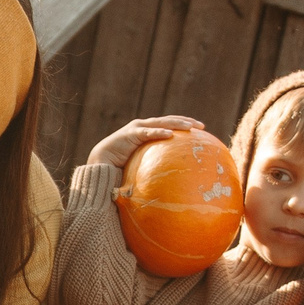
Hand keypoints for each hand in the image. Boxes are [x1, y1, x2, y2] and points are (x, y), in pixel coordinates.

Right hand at [87, 115, 206, 173]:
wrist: (101, 164)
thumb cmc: (121, 168)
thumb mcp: (143, 166)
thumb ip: (155, 167)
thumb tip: (173, 183)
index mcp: (148, 133)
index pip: (169, 126)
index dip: (184, 125)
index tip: (200, 131)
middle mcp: (144, 126)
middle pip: (169, 121)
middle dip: (186, 122)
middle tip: (202, 126)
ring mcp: (137, 128)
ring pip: (161, 123)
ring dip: (176, 123)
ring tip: (190, 126)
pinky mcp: (131, 133)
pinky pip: (148, 132)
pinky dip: (158, 132)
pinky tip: (170, 135)